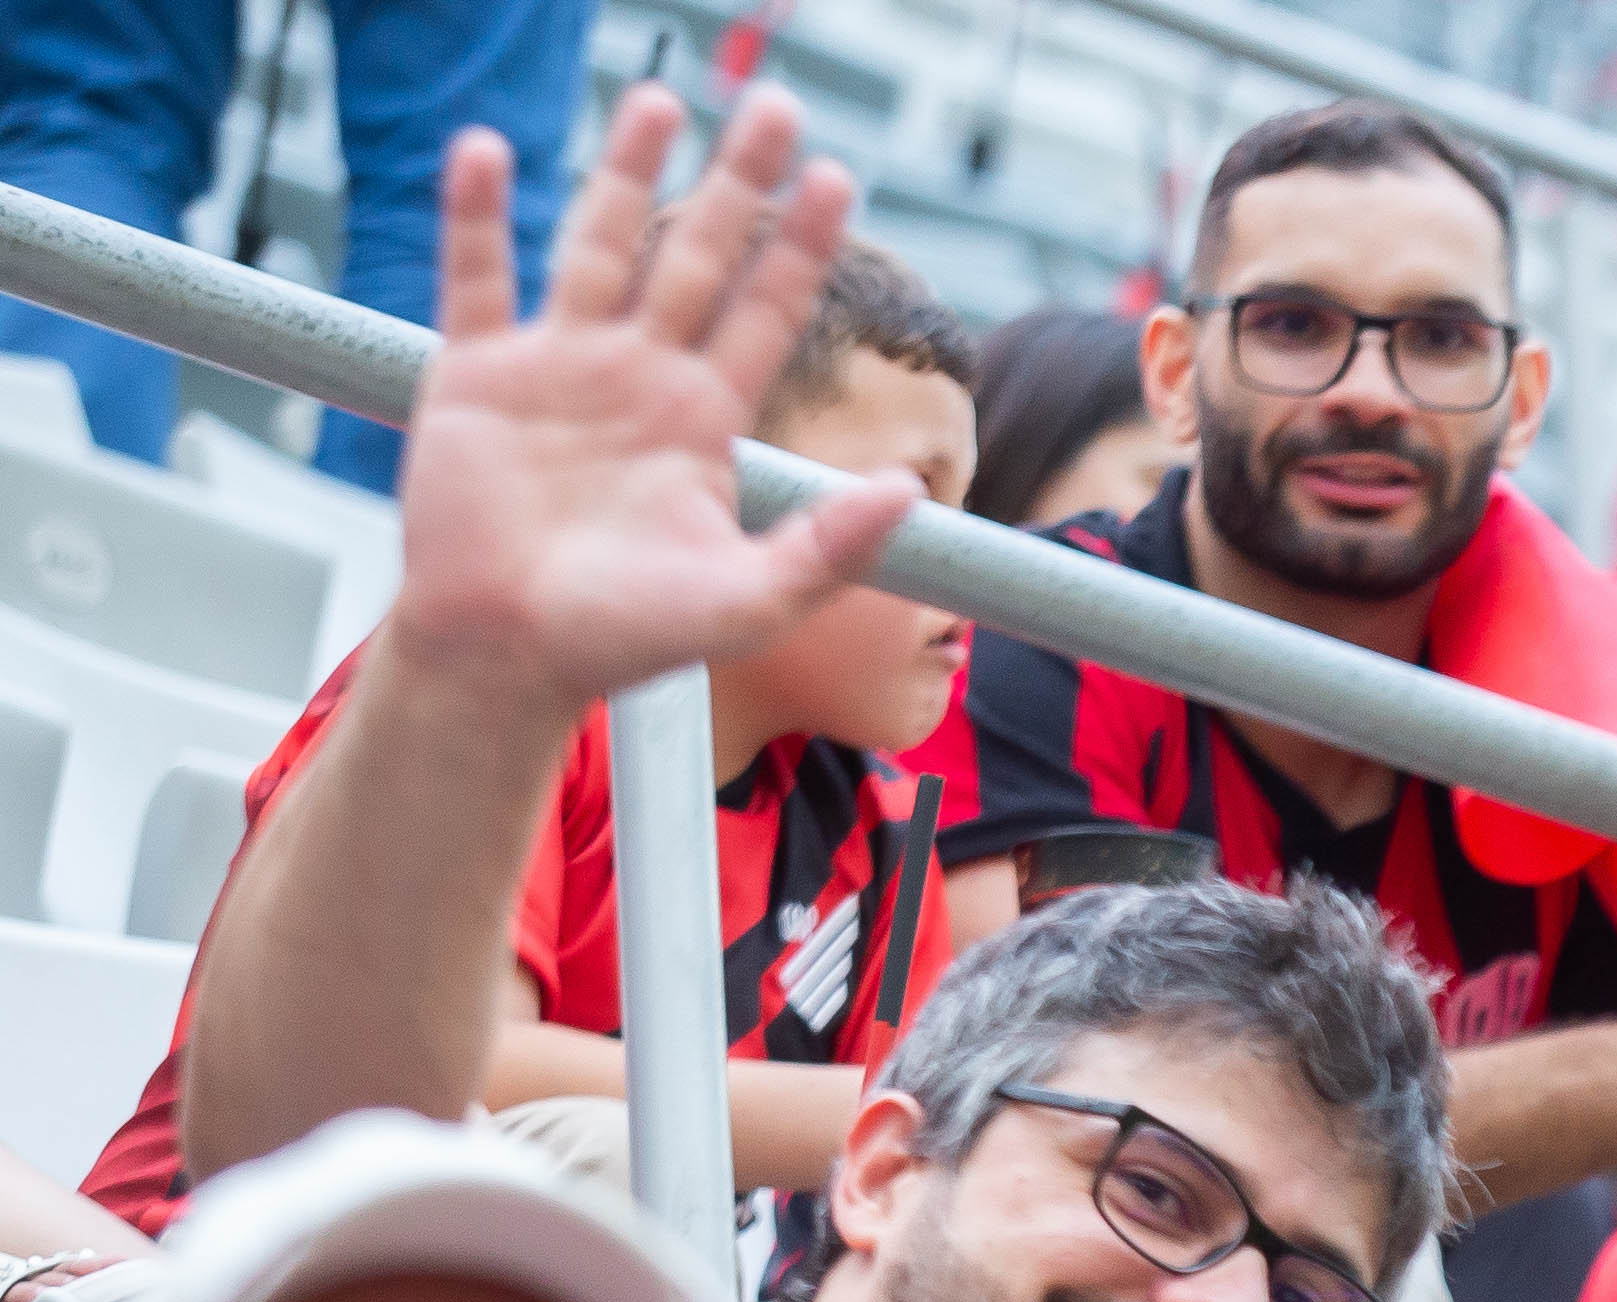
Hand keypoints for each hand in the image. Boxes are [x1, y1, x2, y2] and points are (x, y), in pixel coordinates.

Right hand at [390, 88, 916, 715]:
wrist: (509, 656)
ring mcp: (557, 367)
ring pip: (598, 246)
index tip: (838, 177)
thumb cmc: (624, 639)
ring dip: (624, 173)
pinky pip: (477, 279)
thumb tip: (909, 489)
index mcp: (704, 420)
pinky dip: (478, 217)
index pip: (768, 312)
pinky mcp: (476, 374)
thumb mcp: (748, 600)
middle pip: (698, 257)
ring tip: (656, 98)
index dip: (802, 247)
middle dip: (736, 183)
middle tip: (773, 103)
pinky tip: (490, 151)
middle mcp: (638, 377)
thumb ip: (829, 546)